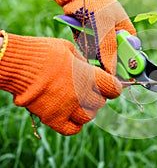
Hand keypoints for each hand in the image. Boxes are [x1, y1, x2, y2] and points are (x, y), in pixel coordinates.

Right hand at [0, 31, 121, 134]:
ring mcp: (68, 108)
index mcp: (89, 76)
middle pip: (100, 103)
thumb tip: (89, 69)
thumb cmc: (44, 52)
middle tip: (89, 90)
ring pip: (88, 117)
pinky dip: (75, 125)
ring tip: (78, 102)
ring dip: (86, 110)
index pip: (113, 88)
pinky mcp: (53, 118)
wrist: (18, 64)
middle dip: (97, 96)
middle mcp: (82, 94)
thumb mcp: (69, 50)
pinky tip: (71, 116)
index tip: (111, 86)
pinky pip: (72, 129)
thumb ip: (83, 63)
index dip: (114, 87)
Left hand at [50, 0, 135, 74]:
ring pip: (101, 59)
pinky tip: (82, 46)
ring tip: (88, 47)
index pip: (130, 56)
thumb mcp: (105, 27)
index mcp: (127, 33)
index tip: (117, 76)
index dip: (125, 68)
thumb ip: (109, 49)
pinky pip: (89, 54)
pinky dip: (85, 53)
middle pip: (114, 60)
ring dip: (94, 58)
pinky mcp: (90, 41)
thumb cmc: (97, 4)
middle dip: (106, 63)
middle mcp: (116, 39)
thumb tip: (112, 71)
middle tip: (98, 62)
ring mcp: (103, 40)